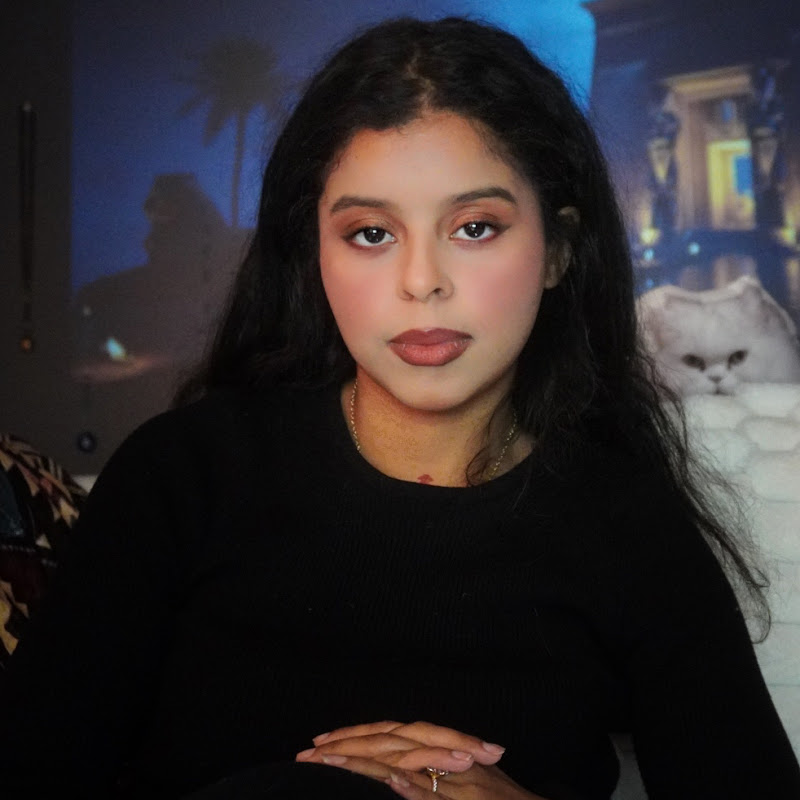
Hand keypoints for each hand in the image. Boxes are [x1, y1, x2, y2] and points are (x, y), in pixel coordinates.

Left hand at [295, 720, 544, 798]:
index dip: (357, 736)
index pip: (393, 737)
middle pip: (392, 742)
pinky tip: (386, 780)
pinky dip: (412, 784)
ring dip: (366, 760)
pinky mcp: (467, 798)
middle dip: (348, 745)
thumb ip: (430, 779)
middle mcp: (448, 757)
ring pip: (407, 761)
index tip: (322, 742)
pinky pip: (435, 791)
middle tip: (308, 753)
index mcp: (444, 752)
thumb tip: (395, 778)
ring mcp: (458, 778)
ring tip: (327, 760)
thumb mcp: (466, 785)